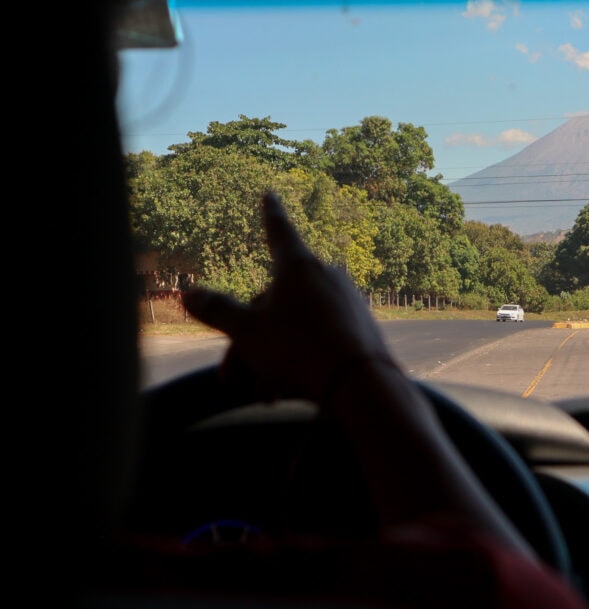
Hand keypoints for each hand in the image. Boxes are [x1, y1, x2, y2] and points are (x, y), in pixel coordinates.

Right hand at [183, 191, 393, 402]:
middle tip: (232, 379)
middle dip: (250, 342)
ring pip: (297, 325)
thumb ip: (218, 311)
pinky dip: (301, 361)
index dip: (269, 214)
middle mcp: (325, 275)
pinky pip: (322, 338)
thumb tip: (188, 294)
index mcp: (297, 266)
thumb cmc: (299, 349)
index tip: (269, 194)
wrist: (360, 383)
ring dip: (273, 360)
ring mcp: (348, 299)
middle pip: (276, 303)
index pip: (278, 231)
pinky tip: (288, 392)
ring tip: (264, 395)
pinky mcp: (362, 325)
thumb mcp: (248, 332)